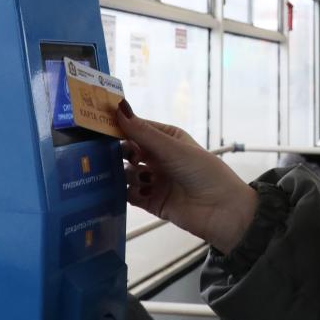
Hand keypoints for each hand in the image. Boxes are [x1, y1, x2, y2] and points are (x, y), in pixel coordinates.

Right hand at [116, 100, 256, 253]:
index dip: (120, 125)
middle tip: (114, 154)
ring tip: (134, 177)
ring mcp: (154, 180)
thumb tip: (120, 107)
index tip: (97, 123)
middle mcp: (159, 158)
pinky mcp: (151, 202)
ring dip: (126, 174)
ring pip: (126, 173)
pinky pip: (129, 195)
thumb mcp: (173, 149)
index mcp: (167, 138)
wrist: (222, 211)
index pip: (137, 127)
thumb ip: (143, 132)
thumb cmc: (203, 172)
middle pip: (128, 151)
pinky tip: (129, 191)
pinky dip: (126, 193)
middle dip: (120, 152)